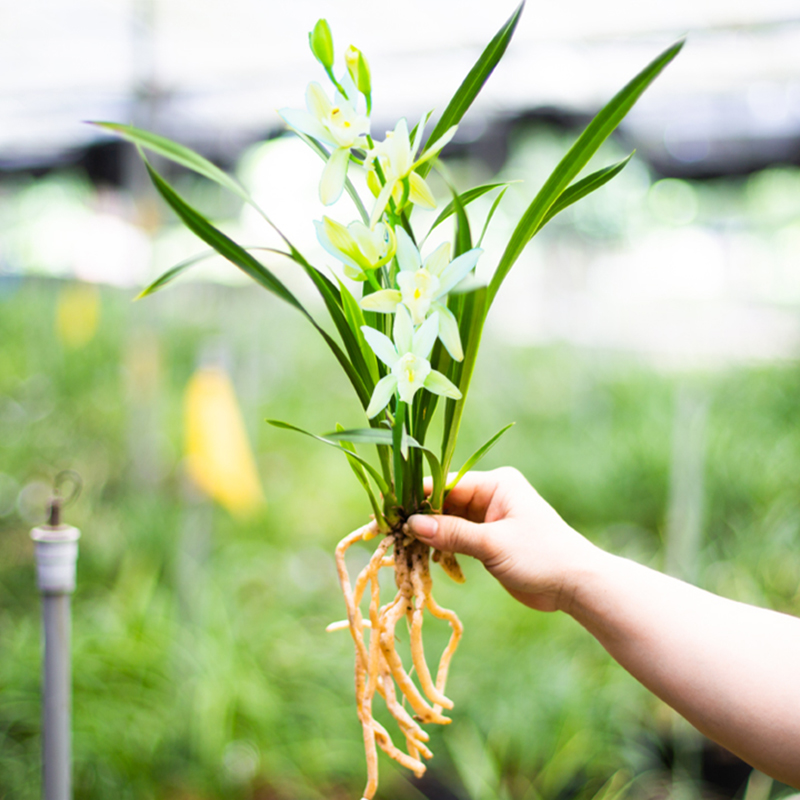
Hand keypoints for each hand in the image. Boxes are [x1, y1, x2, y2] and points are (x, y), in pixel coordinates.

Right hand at [406, 468, 600, 611]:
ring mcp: (489, 518)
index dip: (417, 498)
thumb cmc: (542, 556)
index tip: (389, 509)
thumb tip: (412, 524)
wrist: (577, 585)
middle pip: (444, 503)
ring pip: (448, 522)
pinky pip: (457, 539)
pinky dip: (442, 548)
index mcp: (496, 484)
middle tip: (388, 532)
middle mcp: (491, 496)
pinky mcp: (489, 540)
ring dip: (429, 536)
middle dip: (419, 518)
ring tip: (400, 547)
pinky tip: (425, 559)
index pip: (446, 485)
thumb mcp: (493, 544)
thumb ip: (452, 533)